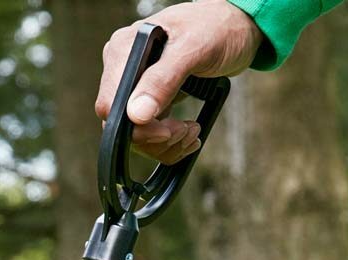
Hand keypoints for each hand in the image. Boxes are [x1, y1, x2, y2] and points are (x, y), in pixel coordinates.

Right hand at [95, 1, 262, 164]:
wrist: (236, 28)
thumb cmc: (217, 27)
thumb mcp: (193, 49)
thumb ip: (162, 80)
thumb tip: (136, 114)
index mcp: (124, 50)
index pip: (111, 105)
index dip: (136, 127)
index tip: (166, 131)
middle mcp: (124, 70)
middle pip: (123, 127)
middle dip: (156, 138)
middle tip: (185, 130)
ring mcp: (137, 87)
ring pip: (136, 137)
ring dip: (166, 144)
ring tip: (192, 130)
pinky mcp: (151, 100)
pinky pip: (150, 136)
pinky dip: (170, 144)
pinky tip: (189, 132)